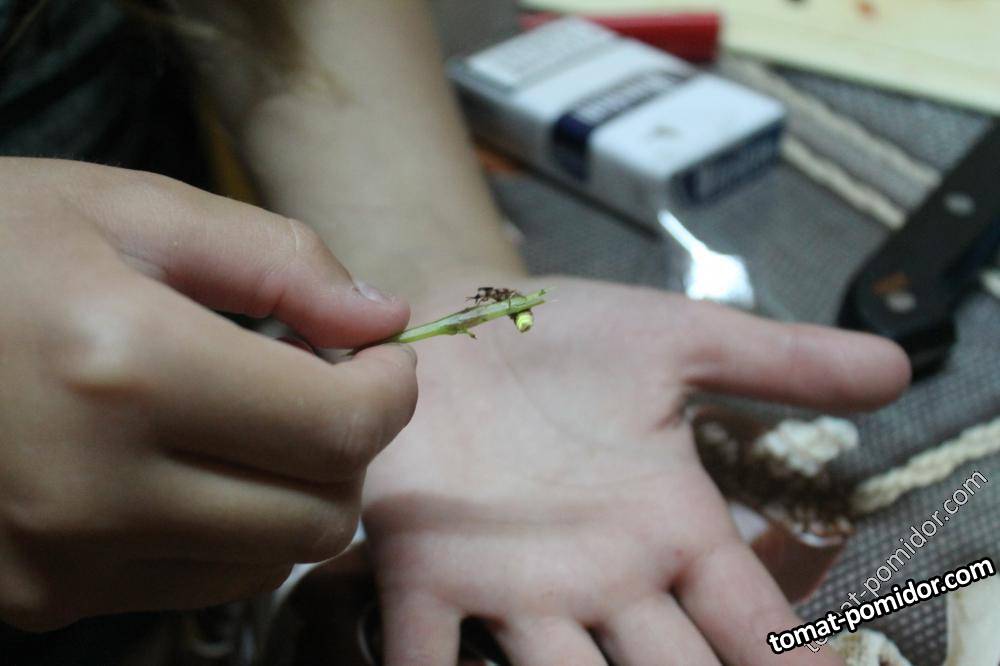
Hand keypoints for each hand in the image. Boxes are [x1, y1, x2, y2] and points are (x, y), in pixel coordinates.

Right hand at [0, 158, 416, 630]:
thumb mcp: (132, 209)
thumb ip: (277, 261)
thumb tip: (382, 318)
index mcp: (126, 368)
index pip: (339, 428)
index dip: (391, 389)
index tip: (381, 355)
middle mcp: (94, 488)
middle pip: (320, 513)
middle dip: (350, 446)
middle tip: (321, 384)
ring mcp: (62, 559)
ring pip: (271, 562)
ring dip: (296, 493)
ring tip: (254, 423)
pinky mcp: (42, 596)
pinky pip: (200, 585)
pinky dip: (231, 532)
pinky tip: (194, 468)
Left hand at [362, 276, 909, 664]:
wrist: (452, 322)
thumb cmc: (565, 339)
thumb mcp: (676, 339)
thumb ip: (777, 362)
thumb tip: (900, 368)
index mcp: (670, 528)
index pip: (750, 618)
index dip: (788, 661)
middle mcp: (602, 577)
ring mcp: (513, 584)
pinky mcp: (426, 572)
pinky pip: (428, 649)